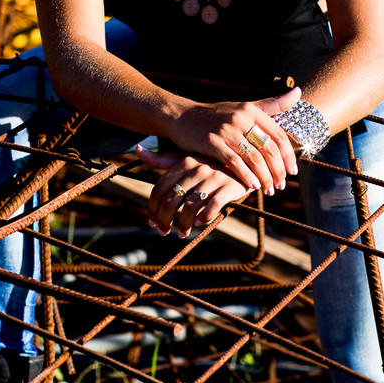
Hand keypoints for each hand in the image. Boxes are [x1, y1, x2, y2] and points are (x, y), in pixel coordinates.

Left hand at [136, 147, 251, 236]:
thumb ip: (162, 159)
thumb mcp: (187, 158)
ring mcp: (213, 179)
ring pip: (189, 207)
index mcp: (183, 163)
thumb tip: (138, 149)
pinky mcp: (229, 188)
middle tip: (164, 231)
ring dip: (183, 224)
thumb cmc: (210, 163)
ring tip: (182, 233)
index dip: (153, 208)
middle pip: (171, 201)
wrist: (245, 162)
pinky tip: (199, 223)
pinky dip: (203, 218)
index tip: (152, 222)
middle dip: (165, 220)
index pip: (160, 189)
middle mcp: (196, 170)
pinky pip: (211, 208)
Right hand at [166, 87, 300, 194]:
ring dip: (264, 177)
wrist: (182, 116)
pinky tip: (252, 186)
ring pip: (254, 157)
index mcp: (251, 110)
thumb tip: (299, 92)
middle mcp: (241, 118)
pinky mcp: (211, 142)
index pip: (278, 135)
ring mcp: (226, 130)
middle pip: (268, 149)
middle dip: (278, 171)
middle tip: (280, 185)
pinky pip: (234, 162)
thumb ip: (271, 104)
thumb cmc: (217, 115)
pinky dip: (246, 176)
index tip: (293, 172)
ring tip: (268, 190)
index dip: (289, 156)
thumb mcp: (244, 106)